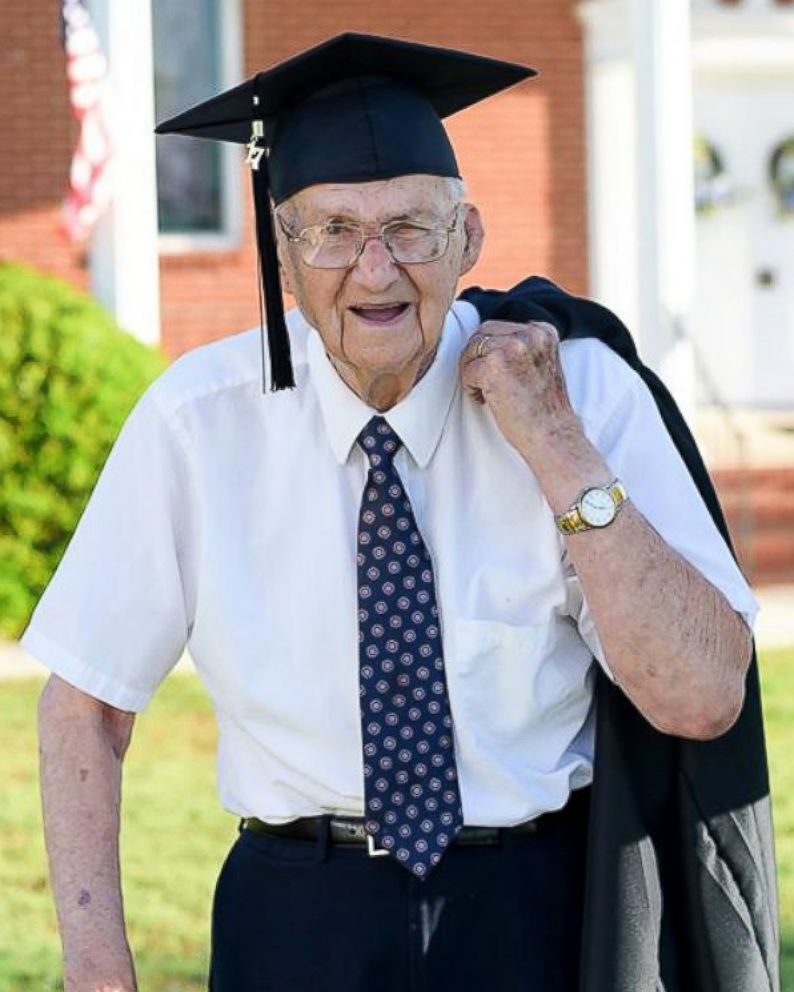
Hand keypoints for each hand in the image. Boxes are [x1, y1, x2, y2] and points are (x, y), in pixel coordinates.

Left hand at [459, 319, 582, 462]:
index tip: (499, 376)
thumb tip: (484, 340)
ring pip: (472, 349)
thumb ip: (522, 347)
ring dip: (472, 372)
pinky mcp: (495, 365)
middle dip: (478, 359)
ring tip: (487, 393)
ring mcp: (512, 348)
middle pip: (482, 333)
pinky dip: (470, 388)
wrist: (552, 435)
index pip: (500, 328)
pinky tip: (485, 400)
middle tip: (487, 385)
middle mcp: (530, 334)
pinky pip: (467, 370)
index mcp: (543, 331)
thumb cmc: (544, 408)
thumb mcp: (541, 364)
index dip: (491, 353)